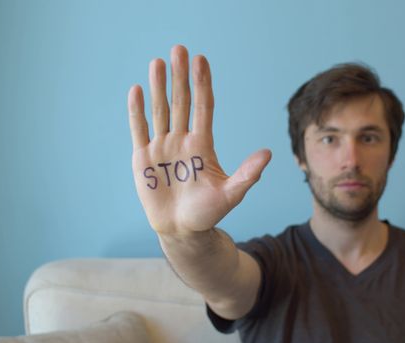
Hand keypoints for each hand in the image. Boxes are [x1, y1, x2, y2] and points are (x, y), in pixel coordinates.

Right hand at [127, 45, 270, 234]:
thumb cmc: (208, 213)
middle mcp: (182, 140)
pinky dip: (137, 111)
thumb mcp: (231, 194)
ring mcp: (162, 147)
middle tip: (179, 49)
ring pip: (160, 110)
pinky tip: (137, 89)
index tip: (201, 60)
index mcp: (202, 145)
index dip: (202, 84)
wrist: (182, 230)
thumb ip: (247, 174)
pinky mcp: (143, 158)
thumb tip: (268, 154)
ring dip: (159, 86)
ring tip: (158, 62)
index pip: (203, 107)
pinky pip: (139, 129)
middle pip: (181, 102)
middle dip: (180, 76)